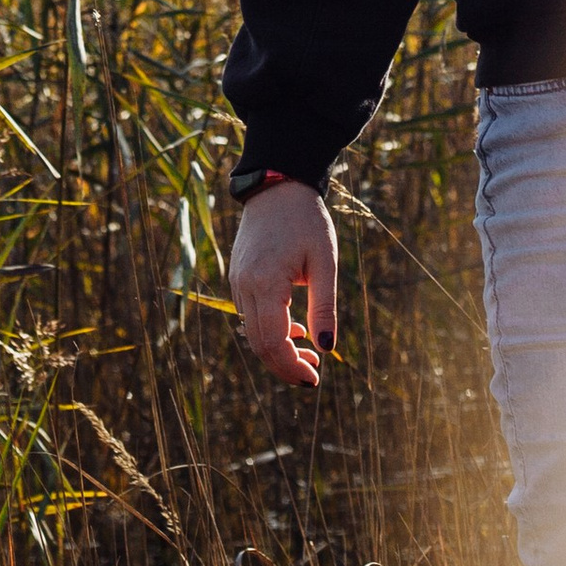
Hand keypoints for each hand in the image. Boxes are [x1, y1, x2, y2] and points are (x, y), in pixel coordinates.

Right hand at [230, 180, 338, 386]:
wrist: (278, 185)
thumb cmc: (307, 220)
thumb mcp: (325, 262)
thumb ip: (324, 306)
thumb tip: (327, 348)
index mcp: (266, 283)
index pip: (274, 343)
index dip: (292, 367)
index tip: (314, 379)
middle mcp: (245, 286)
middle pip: (259, 345)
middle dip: (285, 365)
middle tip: (314, 372)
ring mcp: (238, 281)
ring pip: (252, 333)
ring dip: (278, 350)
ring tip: (310, 351)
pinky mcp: (238, 276)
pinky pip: (250, 315)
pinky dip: (270, 330)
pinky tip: (294, 328)